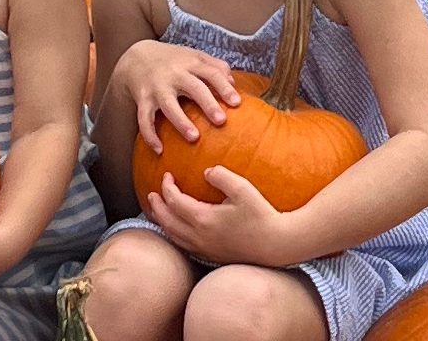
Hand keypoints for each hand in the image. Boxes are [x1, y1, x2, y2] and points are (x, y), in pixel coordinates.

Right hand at [119, 40, 240, 154]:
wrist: (136, 57)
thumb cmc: (173, 60)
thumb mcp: (194, 56)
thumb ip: (215, 66)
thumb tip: (233, 83)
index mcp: (191, 63)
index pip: (211, 73)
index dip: (224, 87)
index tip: (237, 103)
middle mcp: (174, 74)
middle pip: (193, 88)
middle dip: (207, 104)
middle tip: (221, 121)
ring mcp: (157, 87)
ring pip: (168, 104)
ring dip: (181, 121)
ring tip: (194, 137)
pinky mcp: (142, 99)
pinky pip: (144, 119)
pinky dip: (149, 135)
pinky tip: (159, 150)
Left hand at [143, 165, 303, 268]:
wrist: (275, 245)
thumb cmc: (261, 216)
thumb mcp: (243, 189)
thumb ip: (222, 176)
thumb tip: (206, 171)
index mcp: (203, 219)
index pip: (174, 202)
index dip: (167, 187)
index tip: (167, 175)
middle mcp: (199, 237)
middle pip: (167, 221)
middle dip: (157, 206)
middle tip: (152, 193)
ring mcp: (204, 249)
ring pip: (173, 236)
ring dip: (162, 221)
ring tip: (158, 211)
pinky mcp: (211, 256)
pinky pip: (183, 245)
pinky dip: (174, 234)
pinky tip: (178, 228)